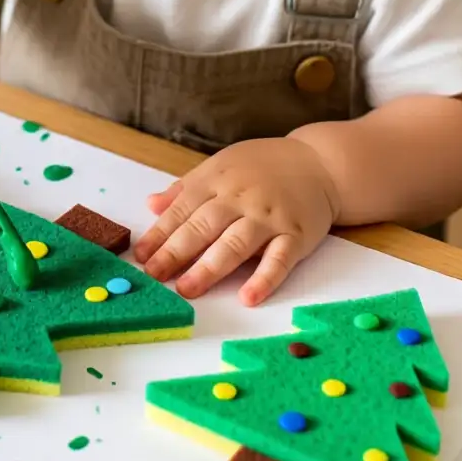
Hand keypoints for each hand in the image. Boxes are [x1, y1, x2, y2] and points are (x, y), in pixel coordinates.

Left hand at [133, 137, 340, 303]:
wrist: (320, 163)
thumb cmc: (264, 167)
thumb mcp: (221, 167)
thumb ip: (186, 188)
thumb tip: (151, 205)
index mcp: (217, 180)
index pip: (182, 210)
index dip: (160, 234)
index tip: (141, 257)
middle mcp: (241, 198)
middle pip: (203, 227)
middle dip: (175, 252)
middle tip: (154, 276)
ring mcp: (269, 217)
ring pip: (235, 244)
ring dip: (209, 268)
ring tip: (187, 289)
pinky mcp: (296, 235)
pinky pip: (279, 259)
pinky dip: (264, 279)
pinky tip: (248, 297)